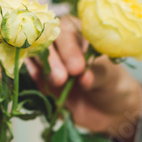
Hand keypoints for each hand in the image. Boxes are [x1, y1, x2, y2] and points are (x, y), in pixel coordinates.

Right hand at [27, 17, 141, 141]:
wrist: (108, 110)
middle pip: (44, 39)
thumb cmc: (112, 84)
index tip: (77, 68)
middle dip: (52, 59)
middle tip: (61, 78)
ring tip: (57, 83)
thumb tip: (84, 78)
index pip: (64, 30)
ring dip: (42, 68)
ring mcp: (47, 60)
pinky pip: (29, 73)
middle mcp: (59, 42)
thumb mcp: (110, 77)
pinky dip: (33, 78)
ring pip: (33, 54)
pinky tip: (44, 88)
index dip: (68, 48)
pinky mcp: (40, 78)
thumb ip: (97, 75)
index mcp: (78, 32)